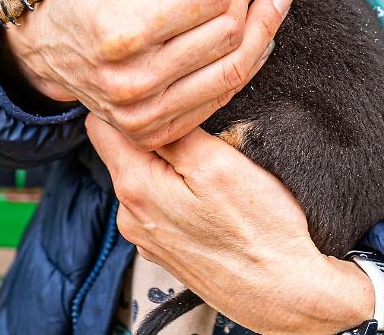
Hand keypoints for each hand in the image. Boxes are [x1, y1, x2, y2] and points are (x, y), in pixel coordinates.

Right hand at [0, 0, 294, 148]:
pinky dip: (245, 63)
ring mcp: (145, 113)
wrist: (50, 48)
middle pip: (227, 33)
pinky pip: (222, 97)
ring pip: (235, 69)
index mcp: (124, 31)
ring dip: (260, 29)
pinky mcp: (155, 131)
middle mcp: (135, 80)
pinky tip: (253, 35)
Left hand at [87, 117, 374, 334]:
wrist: (283, 293)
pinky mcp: (168, 248)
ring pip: (145, 176)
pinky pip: (162, 202)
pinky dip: (181, 190)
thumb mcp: (218, 164)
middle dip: (155, 131)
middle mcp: (131, 215)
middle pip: (124, 150)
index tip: (159, 91)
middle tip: (201, 125)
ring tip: (213, 161)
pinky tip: (214, 195)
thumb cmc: (259, 231)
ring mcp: (147, 236)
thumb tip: (143, 105)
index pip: (100, 124)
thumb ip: (173, 132)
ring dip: (171, 162)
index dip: (128, 100)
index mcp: (135, 188)